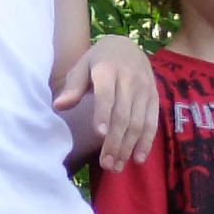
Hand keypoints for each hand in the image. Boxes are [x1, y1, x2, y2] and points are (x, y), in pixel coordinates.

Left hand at [60, 34, 158, 166]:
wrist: (127, 46)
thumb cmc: (98, 61)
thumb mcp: (82, 66)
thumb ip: (73, 87)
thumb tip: (59, 106)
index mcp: (107, 69)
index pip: (106, 94)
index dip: (103, 114)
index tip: (98, 134)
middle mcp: (129, 79)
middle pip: (123, 114)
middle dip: (114, 141)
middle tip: (106, 164)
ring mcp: (145, 89)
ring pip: (138, 122)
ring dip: (128, 147)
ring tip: (116, 166)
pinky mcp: (154, 97)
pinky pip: (152, 122)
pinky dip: (146, 142)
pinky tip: (138, 159)